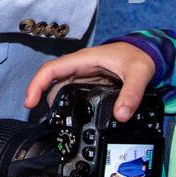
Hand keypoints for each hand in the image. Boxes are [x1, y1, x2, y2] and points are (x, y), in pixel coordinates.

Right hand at [23, 43, 155, 121]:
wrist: (146, 53)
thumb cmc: (139, 56)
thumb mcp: (139, 73)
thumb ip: (132, 94)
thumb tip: (120, 115)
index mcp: (84, 59)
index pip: (51, 69)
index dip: (37, 84)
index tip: (30, 102)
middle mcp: (79, 67)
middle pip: (51, 82)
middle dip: (42, 99)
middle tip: (44, 121)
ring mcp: (83, 75)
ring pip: (60, 89)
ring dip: (54, 104)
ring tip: (55, 123)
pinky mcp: (88, 83)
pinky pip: (71, 93)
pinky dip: (65, 104)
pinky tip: (67, 117)